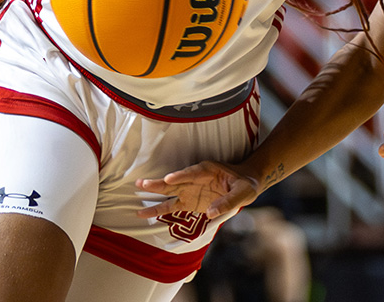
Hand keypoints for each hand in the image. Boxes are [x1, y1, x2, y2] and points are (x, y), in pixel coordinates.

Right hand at [136, 161, 258, 220]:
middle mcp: (195, 179)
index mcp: (209, 171)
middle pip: (175, 180)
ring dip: (155, 192)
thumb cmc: (245, 184)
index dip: (181, 176)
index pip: (193, 173)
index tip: (169, 178)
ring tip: (137, 191)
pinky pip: (172, 206)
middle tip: (142, 183)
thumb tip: (210, 212)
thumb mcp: (243, 192)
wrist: (246, 185)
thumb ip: (228, 201)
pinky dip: (159, 210)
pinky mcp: (189, 202)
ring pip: (169, 191)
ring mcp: (190, 190)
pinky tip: (144, 213)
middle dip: (160, 182)